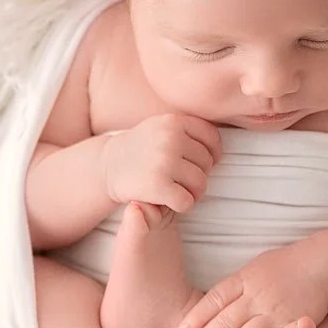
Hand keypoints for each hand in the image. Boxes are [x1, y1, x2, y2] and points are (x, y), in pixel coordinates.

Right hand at [99, 113, 221, 214]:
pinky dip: (183, 205)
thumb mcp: (163, 127)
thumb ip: (189, 130)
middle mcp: (170, 138)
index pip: (212, 138)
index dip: (213, 154)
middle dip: (199, 175)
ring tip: (179, 191)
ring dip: (193, 193)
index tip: (203, 163)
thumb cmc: (143, 148)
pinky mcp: (157, 185)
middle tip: (182, 180)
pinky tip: (171, 201)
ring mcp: (164, 161)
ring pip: (200, 184)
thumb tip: (219, 152)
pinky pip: (187, 201)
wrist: (108, 165)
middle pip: (206, 163)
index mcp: (174, 121)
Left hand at [178, 243, 327, 327]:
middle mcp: (257, 295)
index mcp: (245, 279)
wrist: (323, 264)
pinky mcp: (292, 324)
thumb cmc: (286, 265)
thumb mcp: (255, 268)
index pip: (214, 299)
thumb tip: (212, 306)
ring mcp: (275, 311)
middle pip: (225, 320)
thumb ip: (236, 286)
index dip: (197, 316)